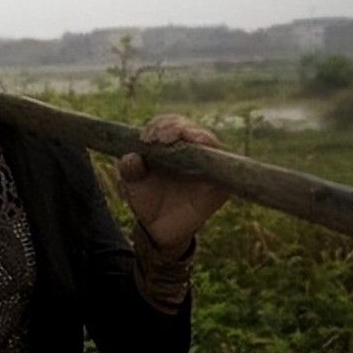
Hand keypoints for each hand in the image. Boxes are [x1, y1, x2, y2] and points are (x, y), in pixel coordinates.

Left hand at [118, 114, 228, 255]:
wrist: (159, 229)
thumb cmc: (147, 200)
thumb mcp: (131, 185)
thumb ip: (129, 169)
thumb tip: (132, 157)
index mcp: (168, 145)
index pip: (168, 123)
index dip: (159, 125)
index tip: (146, 137)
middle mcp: (190, 150)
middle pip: (188, 126)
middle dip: (174, 126)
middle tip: (159, 138)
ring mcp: (207, 165)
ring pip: (207, 140)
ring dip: (193, 135)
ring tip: (174, 140)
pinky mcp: (220, 183)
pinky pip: (224, 166)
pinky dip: (213, 156)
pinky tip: (198, 153)